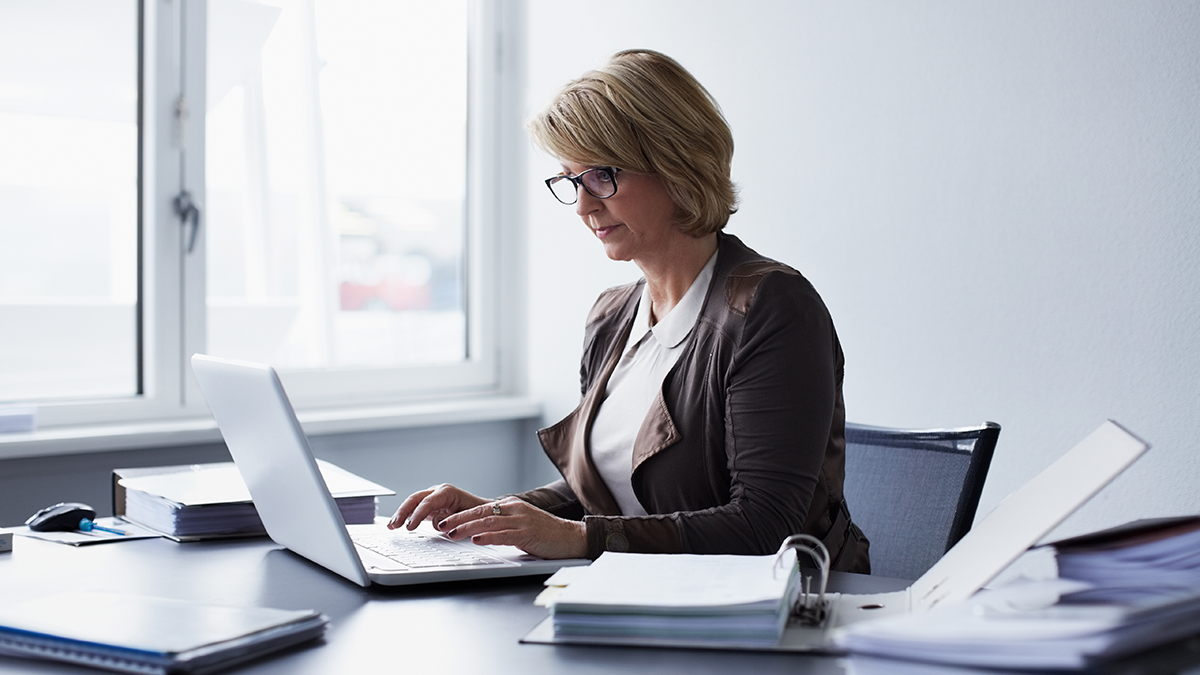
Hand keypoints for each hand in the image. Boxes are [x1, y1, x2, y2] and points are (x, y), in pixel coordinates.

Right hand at [387, 484, 488, 531]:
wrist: (483, 510)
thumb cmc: (478, 513)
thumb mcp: (468, 517)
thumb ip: (453, 520)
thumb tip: (440, 525)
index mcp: (447, 492)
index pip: (428, 502)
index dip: (417, 515)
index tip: (410, 527)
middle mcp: (438, 492)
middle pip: (415, 499)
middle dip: (403, 512)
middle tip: (394, 525)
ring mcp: (433, 498)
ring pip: (413, 503)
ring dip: (401, 514)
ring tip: (391, 525)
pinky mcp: (431, 506)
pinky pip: (415, 509)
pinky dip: (406, 516)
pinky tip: (397, 523)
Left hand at [437, 497, 586, 559]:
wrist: (571, 537)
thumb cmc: (546, 534)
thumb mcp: (522, 524)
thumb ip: (503, 526)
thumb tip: (479, 533)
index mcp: (512, 505)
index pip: (481, 508)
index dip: (461, 514)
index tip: (445, 520)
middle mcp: (515, 509)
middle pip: (481, 512)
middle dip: (459, 519)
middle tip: (442, 525)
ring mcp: (522, 521)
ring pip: (488, 522)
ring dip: (467, 528)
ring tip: (452, 533)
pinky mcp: (528, 534)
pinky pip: (504, 534)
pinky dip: (488, 537)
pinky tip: (477, 540)